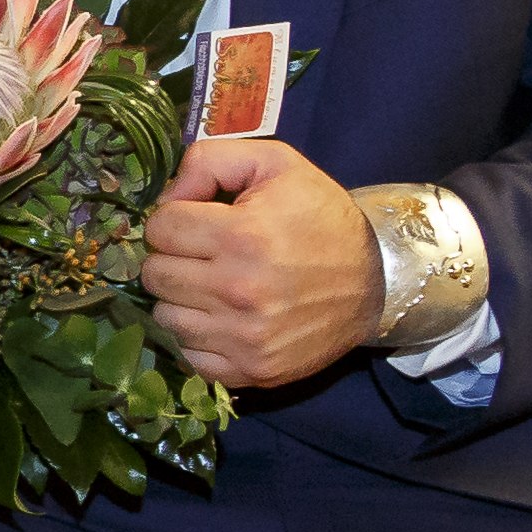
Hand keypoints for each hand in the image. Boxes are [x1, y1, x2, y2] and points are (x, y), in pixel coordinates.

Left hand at [146, 137, 384, 390]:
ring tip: (214, 286)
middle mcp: (237, 291)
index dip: (173, 220)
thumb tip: (164, 199)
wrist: (377, 281)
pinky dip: (197, 337)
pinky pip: (188, 355)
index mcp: (240, 235)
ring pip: (165, 317)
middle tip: (203, 255)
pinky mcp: (251, 369)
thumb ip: (210, 161)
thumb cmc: (321, 218)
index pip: (160, 228)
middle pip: (155, 275)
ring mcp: (243, 337)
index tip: (197, 222)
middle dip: (173, 258)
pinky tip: (222, 319)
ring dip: (181, 300)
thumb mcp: (276, 164)